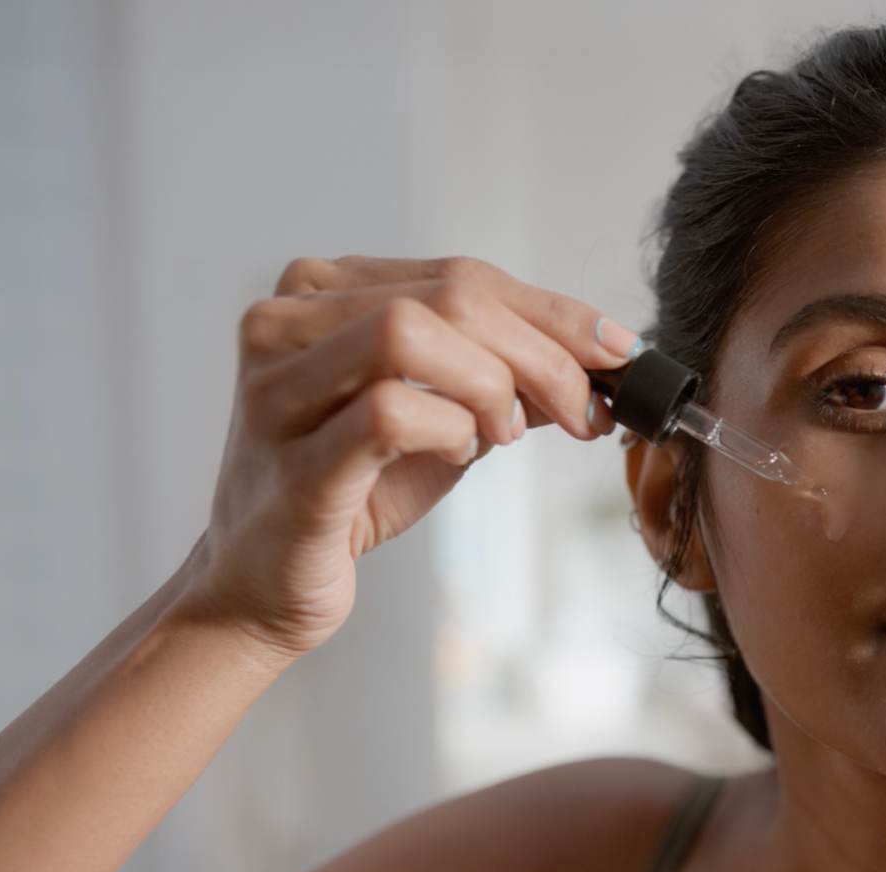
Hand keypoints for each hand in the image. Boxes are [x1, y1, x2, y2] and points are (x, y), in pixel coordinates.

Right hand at [177, 256, 634, 656]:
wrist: (268, 584)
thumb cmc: (356, 491)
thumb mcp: (441, 414)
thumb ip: (502, 374)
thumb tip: (603, 357)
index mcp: (322, 291)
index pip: (461, 274)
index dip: (554, 313)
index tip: (617, 354)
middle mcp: (285, 321)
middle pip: (449, 296)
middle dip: (541, 354)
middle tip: (581, 411)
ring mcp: (275, 387)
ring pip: (410, 332)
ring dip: (490, 385)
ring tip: (502, 432)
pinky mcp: (291, 459)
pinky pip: (390, 412)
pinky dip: (450, 429)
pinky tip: (458, 452)